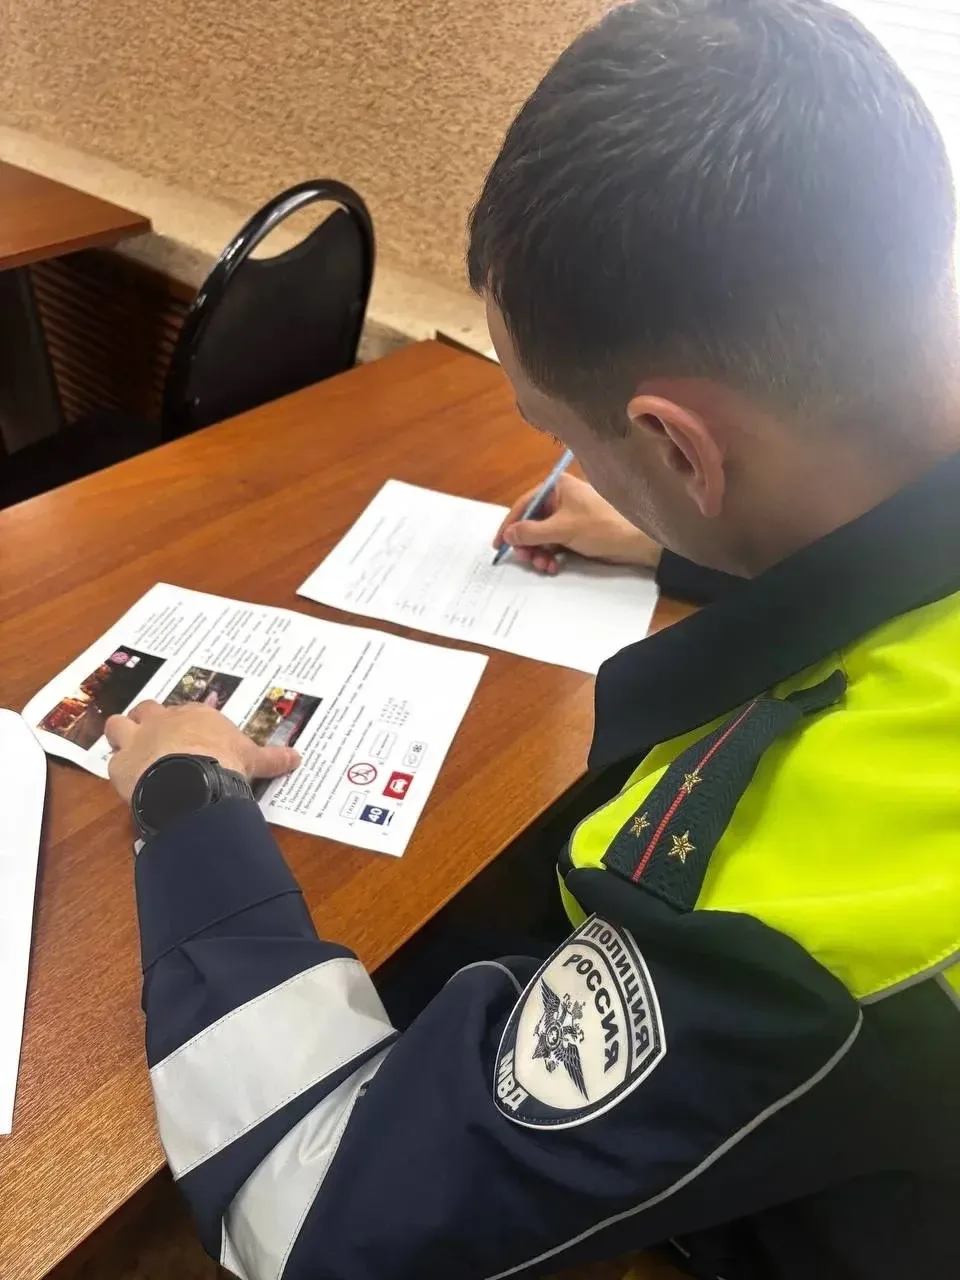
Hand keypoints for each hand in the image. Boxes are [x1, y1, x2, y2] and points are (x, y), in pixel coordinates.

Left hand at [104, 701, 300, 802]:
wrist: (191, 780)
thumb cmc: (224, 762)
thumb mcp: (253, 760)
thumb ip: (272, 758)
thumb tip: (299, 758)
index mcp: (196, 715)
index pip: (188, 710)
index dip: (188, 722)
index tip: (194, 735)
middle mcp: (163, 720)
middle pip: (147, 708)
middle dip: (148, 720)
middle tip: (157, 739)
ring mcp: (138, 739)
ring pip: (117, 724)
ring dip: (122, 735)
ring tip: (132, 751)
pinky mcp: (121, 764)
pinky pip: (112, 762)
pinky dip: (119, 772)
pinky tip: (128, 783)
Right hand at [494, 474, 660, 573]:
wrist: (636, 543)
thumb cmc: (602, 526)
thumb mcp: (563, 529)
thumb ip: (532, 532)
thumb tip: (508, 535)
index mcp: (557, 487)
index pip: (524, 504)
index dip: (510, 525)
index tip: (500, 545)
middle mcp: (560, 499)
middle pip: (530, 522)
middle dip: (527, 544)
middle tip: (527, 560)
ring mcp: (567, 517)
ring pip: (540, 537)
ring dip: (538, 553)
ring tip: (544, 566)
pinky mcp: (573, 533)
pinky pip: (552, 544)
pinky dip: (549, 556)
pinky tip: (553, 566)